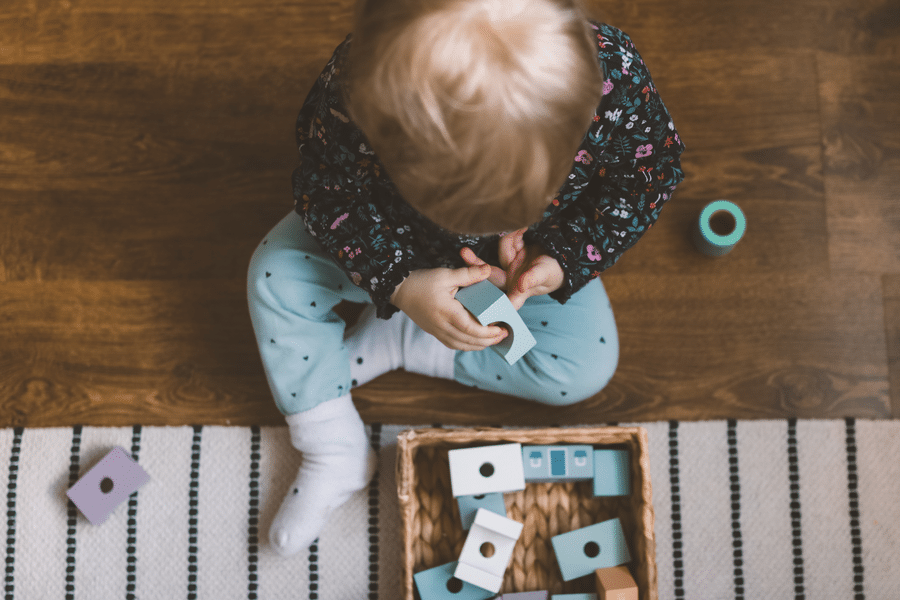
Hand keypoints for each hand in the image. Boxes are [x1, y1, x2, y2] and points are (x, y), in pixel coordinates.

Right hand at [391, 264, 509, 351]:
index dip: (489, 332)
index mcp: (447, 313)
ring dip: (479, 345)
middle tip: (505, 335)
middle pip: (470, 341)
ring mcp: (437, 332)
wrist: (399, 290)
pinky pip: (453, 344)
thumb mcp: (445, 274)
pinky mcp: (434, 332)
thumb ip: (468, 274)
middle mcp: (442, 326)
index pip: (472, 329)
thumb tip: (488, 270)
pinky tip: (476, 341)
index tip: (503, 329)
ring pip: (462, 346)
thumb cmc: (421, 281)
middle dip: (489, 341)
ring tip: (494, 339)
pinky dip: (467, 345)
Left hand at [459, 228, 564, 310]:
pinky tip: (525, 232)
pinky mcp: (513, 251)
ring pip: (502, 249)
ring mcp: (511, 263)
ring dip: (512, 240)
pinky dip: (517, 234)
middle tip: (464, 252)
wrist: (564, 255)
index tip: (471, 297)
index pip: (499, 299)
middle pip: (488, 272)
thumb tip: (520, 285)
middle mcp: (510, 278)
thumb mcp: (546, 274)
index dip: (485, 300)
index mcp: (517, 290)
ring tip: (525, 233)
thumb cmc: (556, 271)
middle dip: (475, 262)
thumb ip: (532, 279)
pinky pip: (508, 240)